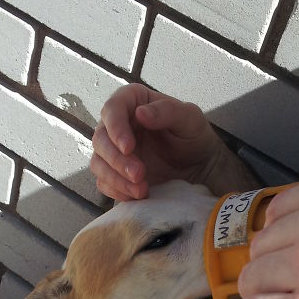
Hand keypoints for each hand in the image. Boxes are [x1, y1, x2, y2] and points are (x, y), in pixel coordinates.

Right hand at [91, 84, 252, 199]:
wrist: (200, 166)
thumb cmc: (194, 135)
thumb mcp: (190, 118)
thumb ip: (168, 111)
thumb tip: (140, 113)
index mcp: (132, 102)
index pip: (112, 109)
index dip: (115, 128)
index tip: (129, 147)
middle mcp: (117, 125)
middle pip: (100, 139)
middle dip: (117, 160)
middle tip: (139, 174)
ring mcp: (114, 151)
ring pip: (98, 163)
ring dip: (116, 178)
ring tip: (142, 189)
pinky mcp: (115, 174)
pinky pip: (104, 183)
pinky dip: (117, 191)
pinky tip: (137, 195)